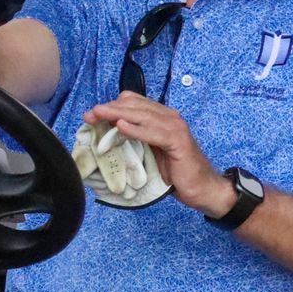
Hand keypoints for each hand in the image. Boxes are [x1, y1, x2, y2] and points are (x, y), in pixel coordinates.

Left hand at [83, 92, 233, 217]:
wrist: (202, 189)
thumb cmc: (175, 173)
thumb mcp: (149, 152)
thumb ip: (134, 139)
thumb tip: (107, 134)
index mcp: (161, 116)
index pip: (132, 102)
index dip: (111, 105)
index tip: (91, 114)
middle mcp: (168, 117)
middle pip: (134, 105)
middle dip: (109, 109)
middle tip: (90, 115)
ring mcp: (175, 127)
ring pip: (142, 115)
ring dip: (117, 114)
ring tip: (99, 115)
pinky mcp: (178, 141)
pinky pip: (154, 132)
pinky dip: (136, 129)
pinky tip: (121, 127)